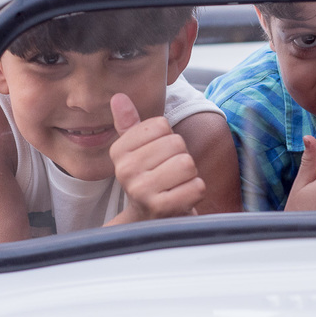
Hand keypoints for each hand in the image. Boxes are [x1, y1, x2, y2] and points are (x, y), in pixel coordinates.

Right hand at [107, 93, 205, 223]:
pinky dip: (195, 190)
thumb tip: (119, 97)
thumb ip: (130, 124)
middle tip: (168, 173)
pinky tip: (180, 197)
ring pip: (187, 163)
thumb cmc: (147, 179)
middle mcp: (125, 170)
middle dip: (180, 156)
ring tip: (175, 184)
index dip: (167, 138)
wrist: (147, 220)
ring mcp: (142, 190)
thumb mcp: (135, 151)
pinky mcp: (161, 207)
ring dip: (189, 174)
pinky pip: (196, 186)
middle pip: (176, 143)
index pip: (161, 125)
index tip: (157, 156)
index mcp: (119, 151)